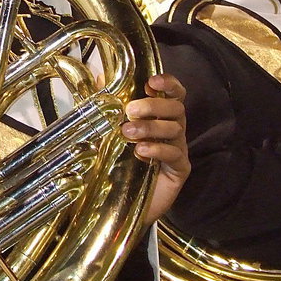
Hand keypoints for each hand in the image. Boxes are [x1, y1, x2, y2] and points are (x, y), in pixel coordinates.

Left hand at [121, 73, 189, 224]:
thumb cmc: (119, 163)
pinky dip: (157, 150)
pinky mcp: (180, 170)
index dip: (168, 83)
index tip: (152, 81)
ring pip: (175, 130)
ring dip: (151, 127)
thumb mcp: (110, 131)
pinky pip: (174, 154)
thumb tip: (101, 76)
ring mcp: (179, 150)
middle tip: (130, 111)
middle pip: (176, 109)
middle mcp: (174, 130)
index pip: (174, 94)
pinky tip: (140, 152)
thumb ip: (108, 104)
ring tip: (128, 132)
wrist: (123, 204)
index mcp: (161, 117)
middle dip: (154, 106)